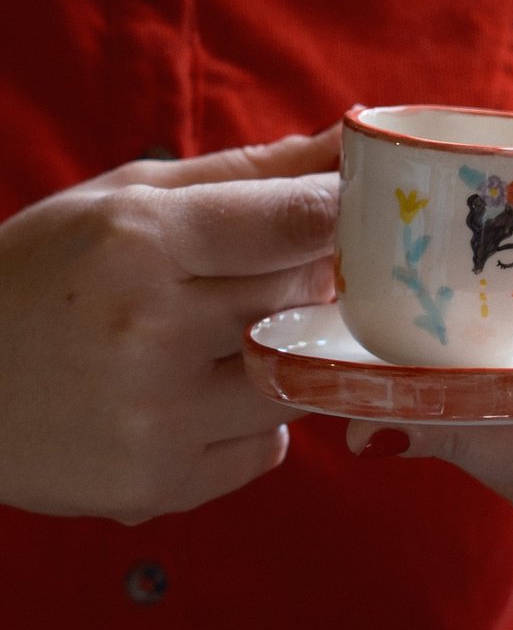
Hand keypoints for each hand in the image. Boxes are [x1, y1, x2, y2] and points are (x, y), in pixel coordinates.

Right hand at [0, 128, 339, 522]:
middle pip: (305, 295)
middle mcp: (151, 328)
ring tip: (227, 335)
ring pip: (299, 375)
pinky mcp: (158, 486)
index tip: (356, 212)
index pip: (297, 218)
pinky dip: (255, 418)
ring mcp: (156, 416)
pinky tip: (202, 393)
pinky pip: (268, 447)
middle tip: (277, 272)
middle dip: (311, 280)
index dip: (342, 212)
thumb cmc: (39, 273)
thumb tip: (346, 143)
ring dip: (287, 352)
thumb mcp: (125, 197)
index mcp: (140, 238)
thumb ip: (246, 172)